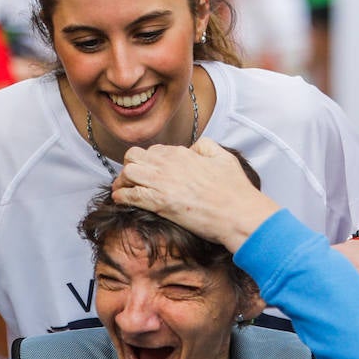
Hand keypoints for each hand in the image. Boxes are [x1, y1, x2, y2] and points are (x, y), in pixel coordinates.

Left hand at [112, 138, 276, 251]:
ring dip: (123, 181)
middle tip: (133, 180)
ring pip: (127, 172)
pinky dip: (121, 197)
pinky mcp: (158, 202)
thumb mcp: (223, 156)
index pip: (153, 150)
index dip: (148, 161)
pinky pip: (129, 195)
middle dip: (130, 166)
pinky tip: (121, 200)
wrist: (237, 213)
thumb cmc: (234, 189)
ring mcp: (162, 182)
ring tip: (125, 190)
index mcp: (183, 153)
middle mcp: (168, 164)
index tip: (149, 172)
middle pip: (133, 156)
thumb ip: (206, 146)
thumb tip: (193, 147)